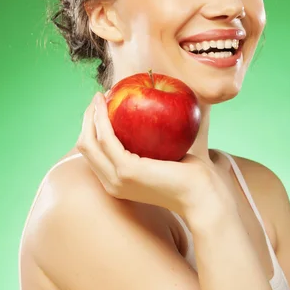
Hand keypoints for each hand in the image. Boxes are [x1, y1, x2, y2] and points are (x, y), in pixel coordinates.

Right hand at [75, 91, 228, 221]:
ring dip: (91, 115)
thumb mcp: (164, 157)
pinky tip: (107, 102)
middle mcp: (112, 183)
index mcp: (118, 182)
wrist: (203, 194)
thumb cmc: (191, 175)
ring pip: (89, 141)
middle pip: (86, 146)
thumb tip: (151, 114)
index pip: (94, 153)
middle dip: (87, 119)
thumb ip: (153, 142)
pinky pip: (106, 137)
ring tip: (100, 95)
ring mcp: (116, 179)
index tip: (104, 106)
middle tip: (99, 97)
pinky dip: (101, 117)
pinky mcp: (126, 170)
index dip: (93, 128)